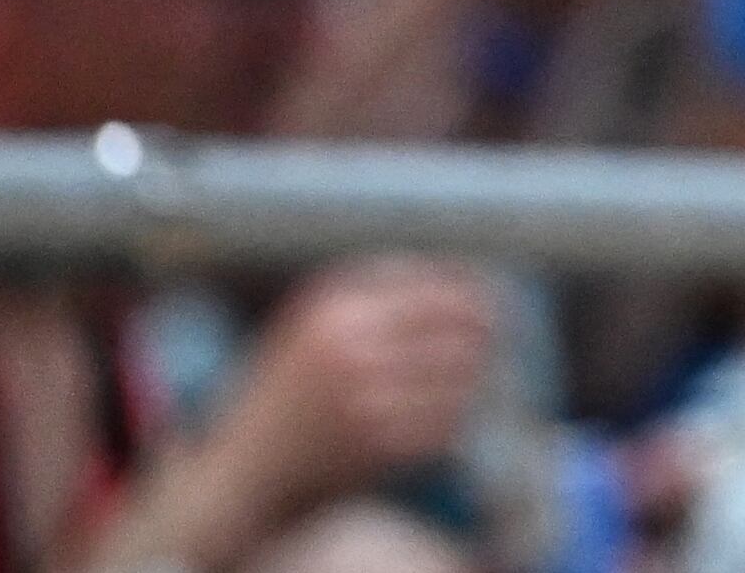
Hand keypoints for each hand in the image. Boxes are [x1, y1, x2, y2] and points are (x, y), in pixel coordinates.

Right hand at [183, 259, 494, 544]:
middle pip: (456, 332)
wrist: (245, 470)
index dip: (474, 293)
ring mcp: (364, 400)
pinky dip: (455, 419)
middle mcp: (350, 350)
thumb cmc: (285, 391)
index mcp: (335, 310)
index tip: (495, 298)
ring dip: (474, 378)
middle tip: (498, 335)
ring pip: (458, 379)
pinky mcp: (376, 446)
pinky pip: (444, 424)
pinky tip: (447, 414)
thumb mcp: (310, 323)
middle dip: (484, 334)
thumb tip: (455, 273)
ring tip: (474, 375)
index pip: (434, 290)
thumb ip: (372, 290)